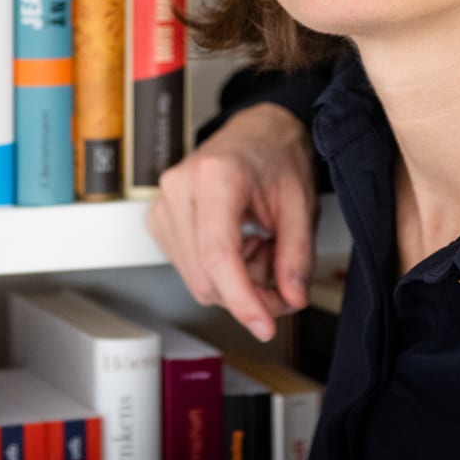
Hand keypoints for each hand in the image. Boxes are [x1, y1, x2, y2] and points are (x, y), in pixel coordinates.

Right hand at [148, 103, 316, 341]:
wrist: (254, 133)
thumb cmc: (274, 157)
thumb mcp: (300, 203)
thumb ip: (297, 255)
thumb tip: (291, 298)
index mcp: (215, 176)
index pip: (218, 253)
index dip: (241, 298)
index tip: (264, 326)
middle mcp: (179, 189)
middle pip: (207, 276)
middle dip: (250, 292)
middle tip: (283, 276)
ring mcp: (163, 205)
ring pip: (198, 280)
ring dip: (236, 281)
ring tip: (260, 247)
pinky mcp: (159, 220)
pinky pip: (190, 269)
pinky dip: (221, 271)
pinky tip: (240, 245)